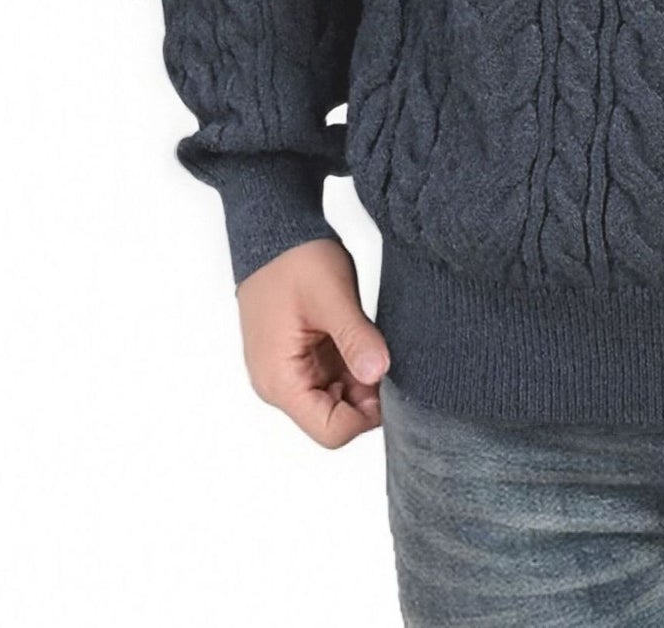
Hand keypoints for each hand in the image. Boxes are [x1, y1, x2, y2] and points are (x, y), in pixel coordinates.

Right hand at [235, 238, 390, 447]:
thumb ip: (355, 337)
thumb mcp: (332, 297)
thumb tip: (379, 373)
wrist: (274, 231)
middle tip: (388, 357)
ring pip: (337, 399)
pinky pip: (333, 377)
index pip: (331, 431)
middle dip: (368, 398)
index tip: (390, 379)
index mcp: (281, 381)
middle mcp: (280, 385)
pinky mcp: (300, 357)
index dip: (367, 416)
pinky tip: (366, 339)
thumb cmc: (295, 260)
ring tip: (376, 343)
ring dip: (363, 379)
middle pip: (335, 419)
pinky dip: (354, 365)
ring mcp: (289, 372)